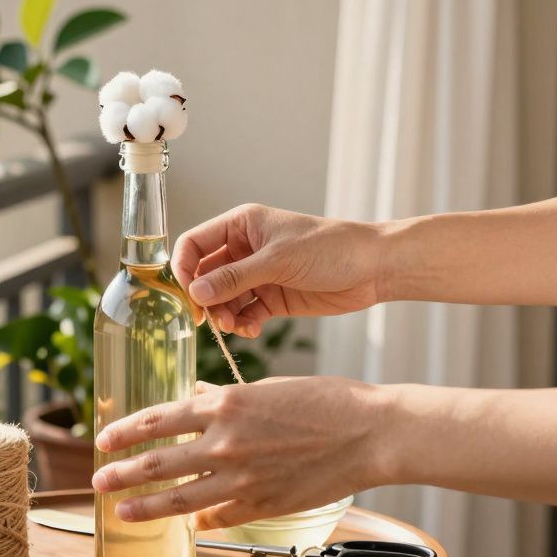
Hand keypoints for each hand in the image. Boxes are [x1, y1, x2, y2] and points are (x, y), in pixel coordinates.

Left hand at [92, 378, 394, 529]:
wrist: (370, 433)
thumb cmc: (325, 401)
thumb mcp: (266, 389)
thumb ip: (223, 399)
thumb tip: (190, 398)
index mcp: (225, 405)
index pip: (158, 419)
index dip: (125, 430)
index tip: (103, 439)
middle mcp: (225, 443)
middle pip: (156, 463)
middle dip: (121, 473)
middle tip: (99, 481)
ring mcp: (242, 479)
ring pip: (178, 498)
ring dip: (145, 506)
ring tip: (122, 511)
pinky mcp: (261, 505)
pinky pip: (217, 516)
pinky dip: (200, 519)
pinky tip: (188, 521)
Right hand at [172, 204, 385, 336]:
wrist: (373, 268)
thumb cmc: (330, 248)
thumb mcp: (278, 260)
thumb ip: (235, 278)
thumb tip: (195, 292)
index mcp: (241, 225)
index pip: (194, 244)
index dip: (183, 268)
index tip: (188, 295)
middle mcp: (244, 249)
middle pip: (204, 276)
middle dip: (205, 298)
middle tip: (210, 319)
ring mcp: (257, 275)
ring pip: (223, 299)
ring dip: (224, 315)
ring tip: (236, 327)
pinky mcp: (272, 298)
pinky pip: (244, 313)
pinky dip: (243, 324)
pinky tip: (252, 331)